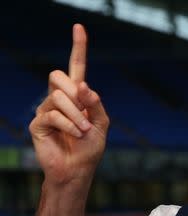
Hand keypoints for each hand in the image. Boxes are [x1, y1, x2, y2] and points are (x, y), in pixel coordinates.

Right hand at [29, 24, 108, 186]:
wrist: (78, 168)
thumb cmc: (91, 146)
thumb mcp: (102, 122)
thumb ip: (95, 102)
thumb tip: (82, 85)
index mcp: (77, 95)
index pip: (76, 67)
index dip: (78, 47)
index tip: (79, 27)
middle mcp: (59, 98)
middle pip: (58, 76)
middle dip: (74, 93)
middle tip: (85, 116)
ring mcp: (46, 109)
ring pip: (58, 96)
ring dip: (76, 115)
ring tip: (83, 130)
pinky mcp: (38, 123)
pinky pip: (52, 114)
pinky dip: (69, 125)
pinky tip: (74, 135)